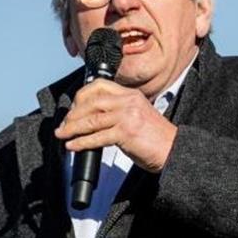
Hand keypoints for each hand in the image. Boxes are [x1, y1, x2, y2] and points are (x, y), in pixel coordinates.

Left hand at [55, 79, 177, 172]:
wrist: (174, 151)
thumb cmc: (156, 138)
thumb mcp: (138, 116)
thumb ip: (119, 112)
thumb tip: (92, 120)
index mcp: (131, 95)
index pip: (100, 86)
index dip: (81, 96)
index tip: (73, 109)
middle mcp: (128, 101)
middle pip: (91, 102)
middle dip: (73, 114)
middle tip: (64, 125)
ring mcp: (127, 116)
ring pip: (91, 120)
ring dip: (72, 128)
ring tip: (62, 135)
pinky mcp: (126, 133)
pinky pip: (97, 137)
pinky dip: (82, 142)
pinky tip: (73, 146)